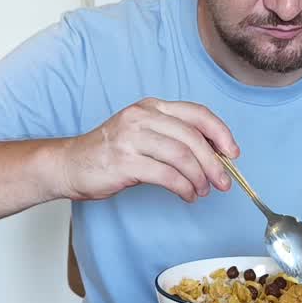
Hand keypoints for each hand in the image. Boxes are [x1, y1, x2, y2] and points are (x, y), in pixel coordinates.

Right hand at [55, 98, 238, 202]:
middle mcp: (142, 117)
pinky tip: (187, 195)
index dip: (220, 133)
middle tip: (223, 182)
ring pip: (182, 156)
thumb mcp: (143, 134)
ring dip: (199, 177)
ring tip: (202, 190)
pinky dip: (184, 188)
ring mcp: (131, 138)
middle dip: (214, 163)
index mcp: (151, 107)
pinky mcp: (125, 161)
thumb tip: (213, 156)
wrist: (68, 164)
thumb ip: (173, 138)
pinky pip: (167, 175)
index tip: (232, 153)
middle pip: (192, 137)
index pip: (197, 113)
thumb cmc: (109, 153)